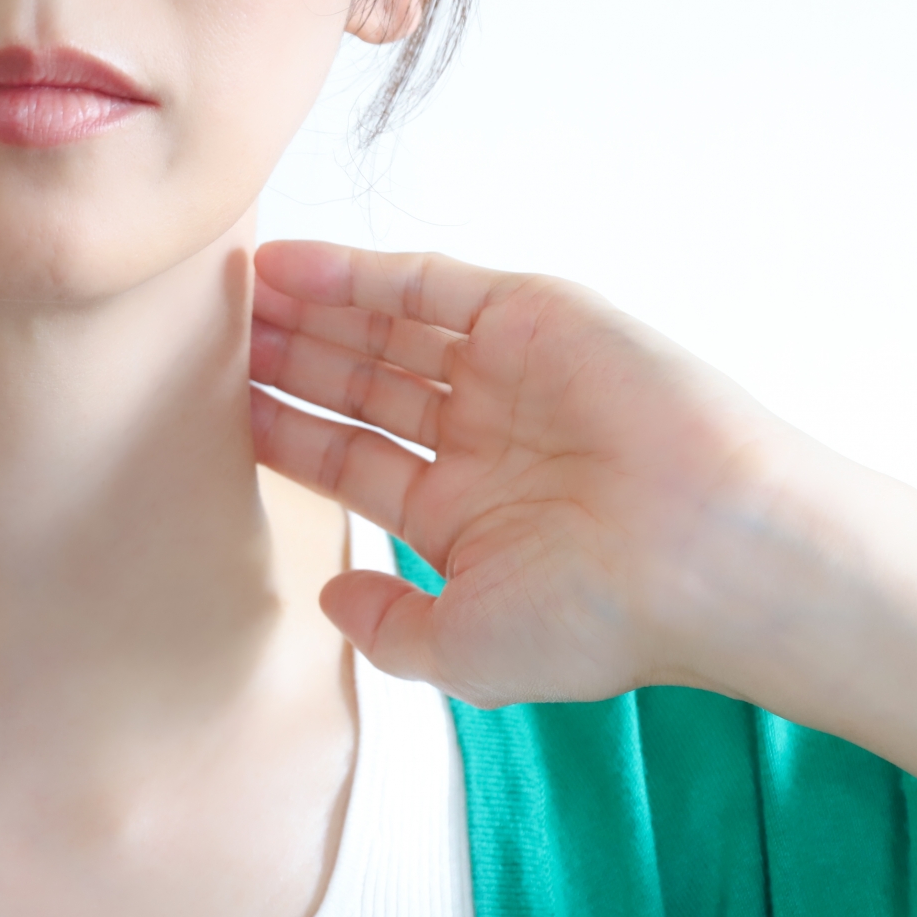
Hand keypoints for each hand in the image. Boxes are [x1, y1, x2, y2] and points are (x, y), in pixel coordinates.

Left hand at [249, 240, 816, 708]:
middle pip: (359, 387)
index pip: (349, 462)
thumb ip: (388, 626)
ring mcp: (510, 375)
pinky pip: (430, 285)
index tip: (212, 411)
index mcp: (464, 514)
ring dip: (309, 311)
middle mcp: (483, 439)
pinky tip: (288, 265)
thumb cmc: (600, 621)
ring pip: (385, 331)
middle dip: (287, 363)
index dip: (281, 433)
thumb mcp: (465, 650)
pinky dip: (357, 271)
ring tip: (230, 294)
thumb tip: (329, 595)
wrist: (710, 558)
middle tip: (206, 339)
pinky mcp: (537, 317)